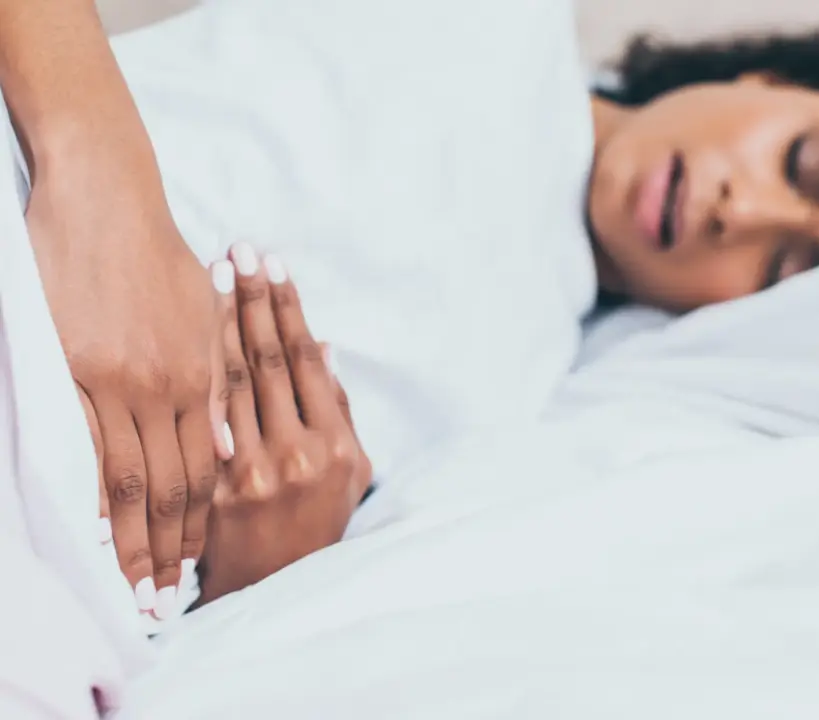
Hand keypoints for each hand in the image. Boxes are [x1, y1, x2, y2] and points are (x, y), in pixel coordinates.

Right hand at [26, 151, 230, 618]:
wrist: (110, 200)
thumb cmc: (160, 257)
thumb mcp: (203, 318)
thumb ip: (215, 385)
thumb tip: (226, 449)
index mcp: (202, 376)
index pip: (208, 470)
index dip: (202, 522)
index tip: (196, 565)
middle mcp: (167, 387)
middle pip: (174, 486)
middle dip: (170, 547)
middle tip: (163, 600)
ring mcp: (120, 381)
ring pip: (131, 477)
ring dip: (131, 537)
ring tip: (129, 585)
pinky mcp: (76, 368)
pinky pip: (87, 444)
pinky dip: (92, 491)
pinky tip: (92, 530)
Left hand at [199, 249, 370, 603]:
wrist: (276, 586)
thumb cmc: (321, 519)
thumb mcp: (353, 469)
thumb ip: (340, 409)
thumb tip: (327, 348)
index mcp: (334, 447)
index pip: (307, 363)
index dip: (291, 310)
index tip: (278, 267)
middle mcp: (293, 454)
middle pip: (268, 360)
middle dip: (255, 299)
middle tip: (244, 249)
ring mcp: (247, 471)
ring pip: (230, 379)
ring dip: (224, 320)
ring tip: (220, 271)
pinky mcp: (210, 486)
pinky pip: (202, 415)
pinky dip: (198, 366)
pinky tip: (192, 327)